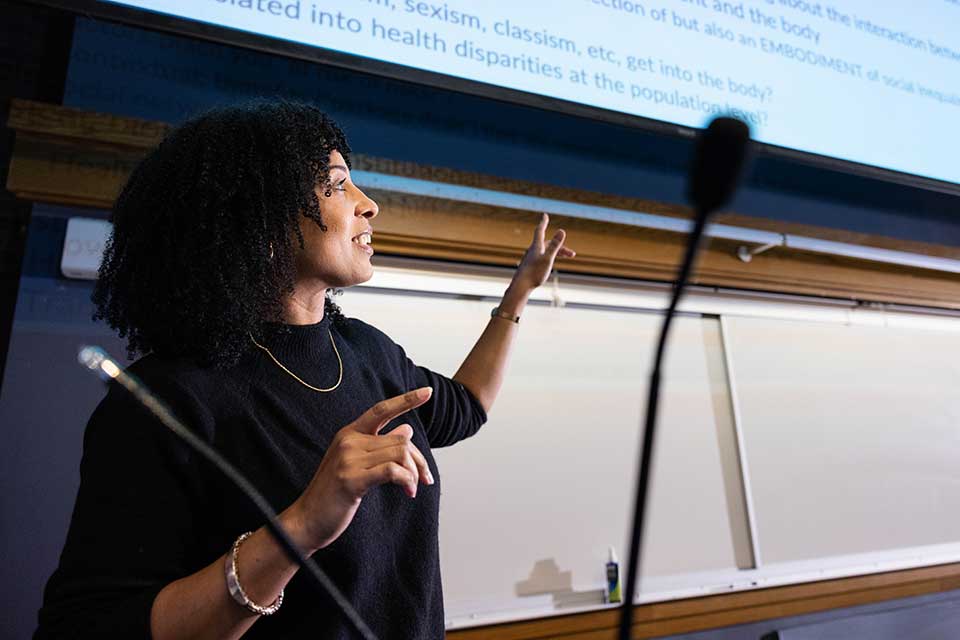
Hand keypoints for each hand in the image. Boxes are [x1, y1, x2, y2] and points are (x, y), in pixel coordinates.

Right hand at [286, 387, 434, 550]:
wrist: (307, 520)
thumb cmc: (333, 493)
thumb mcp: (357, 464)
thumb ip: (380, 445)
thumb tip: (407, 429)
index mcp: (349, 433)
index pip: (381, 410)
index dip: (406, 400)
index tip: (427, 391)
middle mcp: (348, 441)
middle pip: (400, 440)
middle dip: (419, 460)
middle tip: (425, 479)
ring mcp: (348, 460)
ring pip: (399, 454)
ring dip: (414, 473)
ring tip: (412, 489)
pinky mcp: (351, 480)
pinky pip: (392, 471)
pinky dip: (407, 480)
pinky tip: (408, 492)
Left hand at [513, 213, 575, 292]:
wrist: (521, 286)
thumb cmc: (534, 273)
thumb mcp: (548, 258)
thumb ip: (555, 245)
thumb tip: (562, 230)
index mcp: (536, 247)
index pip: (540, 231)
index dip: (543, 222)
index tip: (544, 215)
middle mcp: (532, 251)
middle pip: (548, 244)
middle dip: (561, 247)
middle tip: (572, 254)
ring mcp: (531, 258)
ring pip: (546, 251)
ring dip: (557, 253)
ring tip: (567, 258)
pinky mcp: (530, 266)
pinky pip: (542, 257)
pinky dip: (550, 258)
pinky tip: (551, 265)